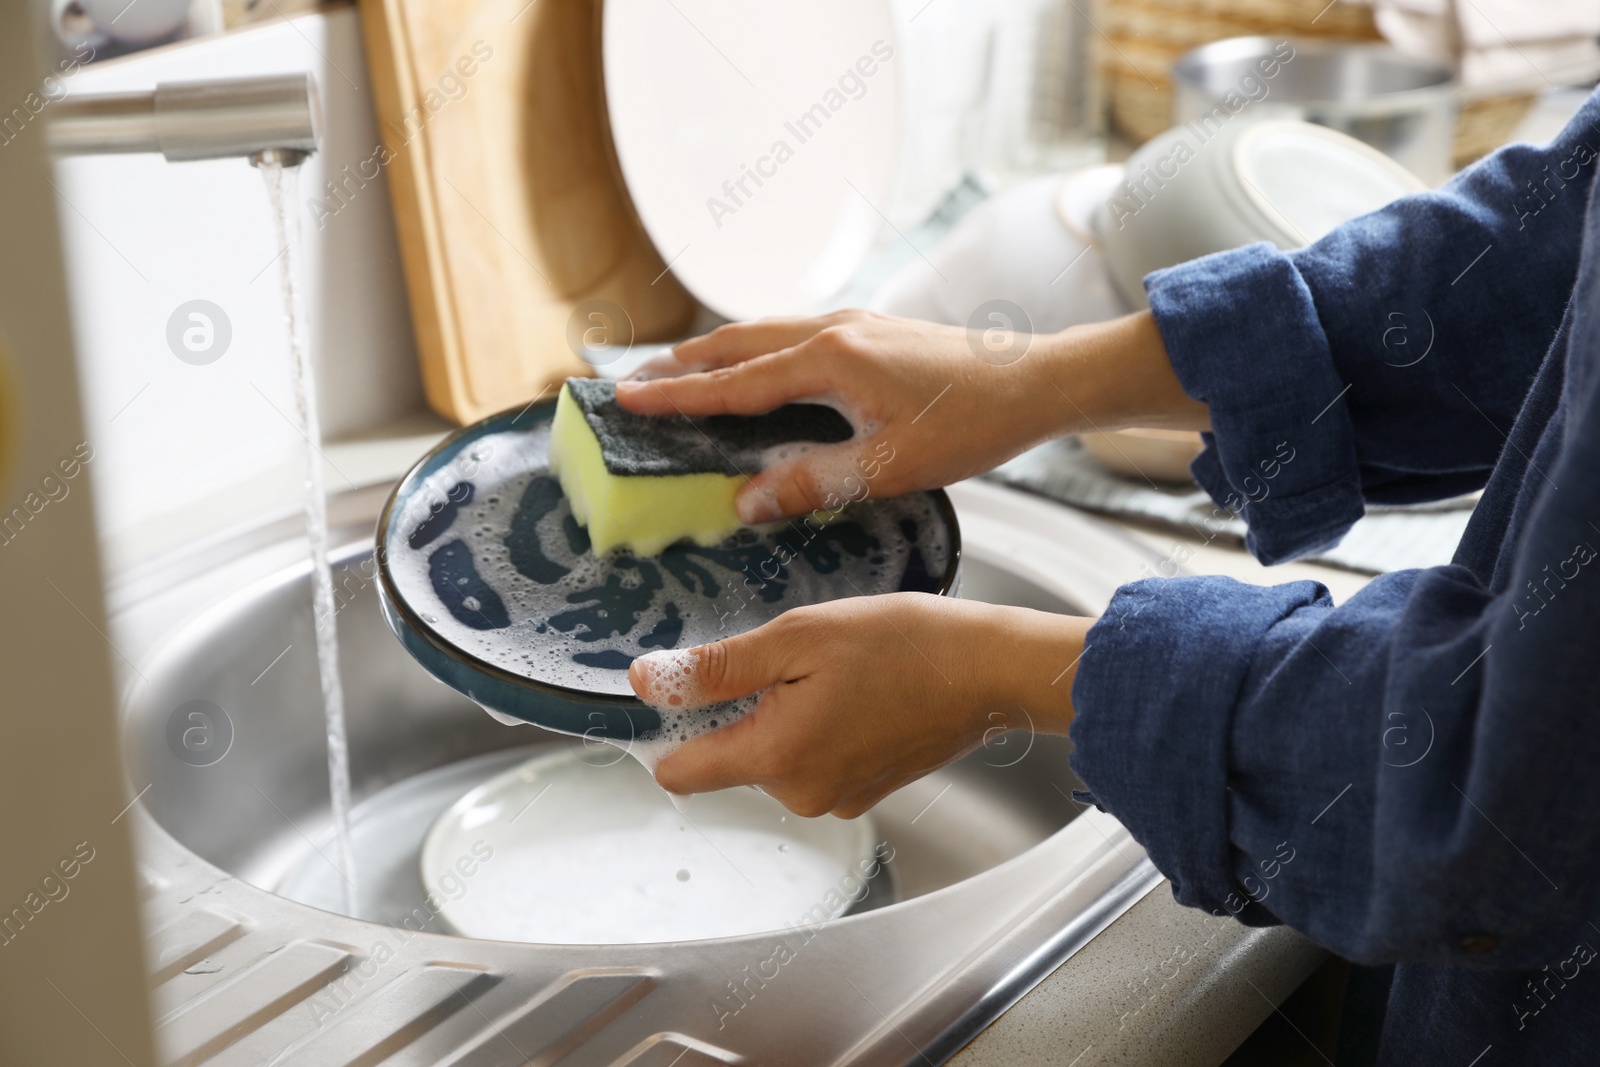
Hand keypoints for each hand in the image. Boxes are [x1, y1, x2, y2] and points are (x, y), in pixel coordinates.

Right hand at [614, 308, 1206, 524]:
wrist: (1037, 381)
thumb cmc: (972, 423)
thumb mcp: (889, 466)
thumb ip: (812, 482)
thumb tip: (746, 500)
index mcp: (829, 361)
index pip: (733, 383)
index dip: (677, 394)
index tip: (626, 399)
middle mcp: (832, 330)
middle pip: (736, 342)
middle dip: (682, 361)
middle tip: (634, 381)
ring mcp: (853, 323)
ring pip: (763, 331)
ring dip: (716, 350)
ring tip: (680, 368)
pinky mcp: (872, 328)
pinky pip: (792, 331)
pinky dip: (755, 346)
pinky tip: (758, 365)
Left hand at [627, 593, 1091, 817]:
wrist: (988, 670)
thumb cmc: (903, 645)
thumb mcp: (797, 637)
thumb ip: (716, 669)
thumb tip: (648, 682)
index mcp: (777, 759)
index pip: (680, 772)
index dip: (667, 729)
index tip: (682, 687)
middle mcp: (802, 795)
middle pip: (729, 758)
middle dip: (742, 709)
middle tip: (788, 658)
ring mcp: (837, 798)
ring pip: (774, 757)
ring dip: (784, 715)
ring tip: (830, 671)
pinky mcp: (865, 791)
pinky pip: (814, 761)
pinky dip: (819, 727)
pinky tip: (853, 690)